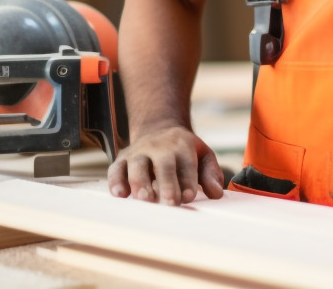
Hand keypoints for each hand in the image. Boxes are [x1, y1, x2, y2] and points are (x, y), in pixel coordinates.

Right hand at [107, 125, 224, 205]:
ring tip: (146, 199)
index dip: (187, 180)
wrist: (158, 129)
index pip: (186, 163)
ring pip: (138, 166)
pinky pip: (116, 169)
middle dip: (167, 184)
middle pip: (163, 164)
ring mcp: (139, 152)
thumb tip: (216, 193)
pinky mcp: (122, 160)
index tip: (189, 197)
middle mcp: (159, 147)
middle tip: (171, 203)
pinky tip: (120, 194)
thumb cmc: (184, 151)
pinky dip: (116, 181)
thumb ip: (211, 174)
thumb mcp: (203, 155)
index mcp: (182, 145)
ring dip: (141, 183)